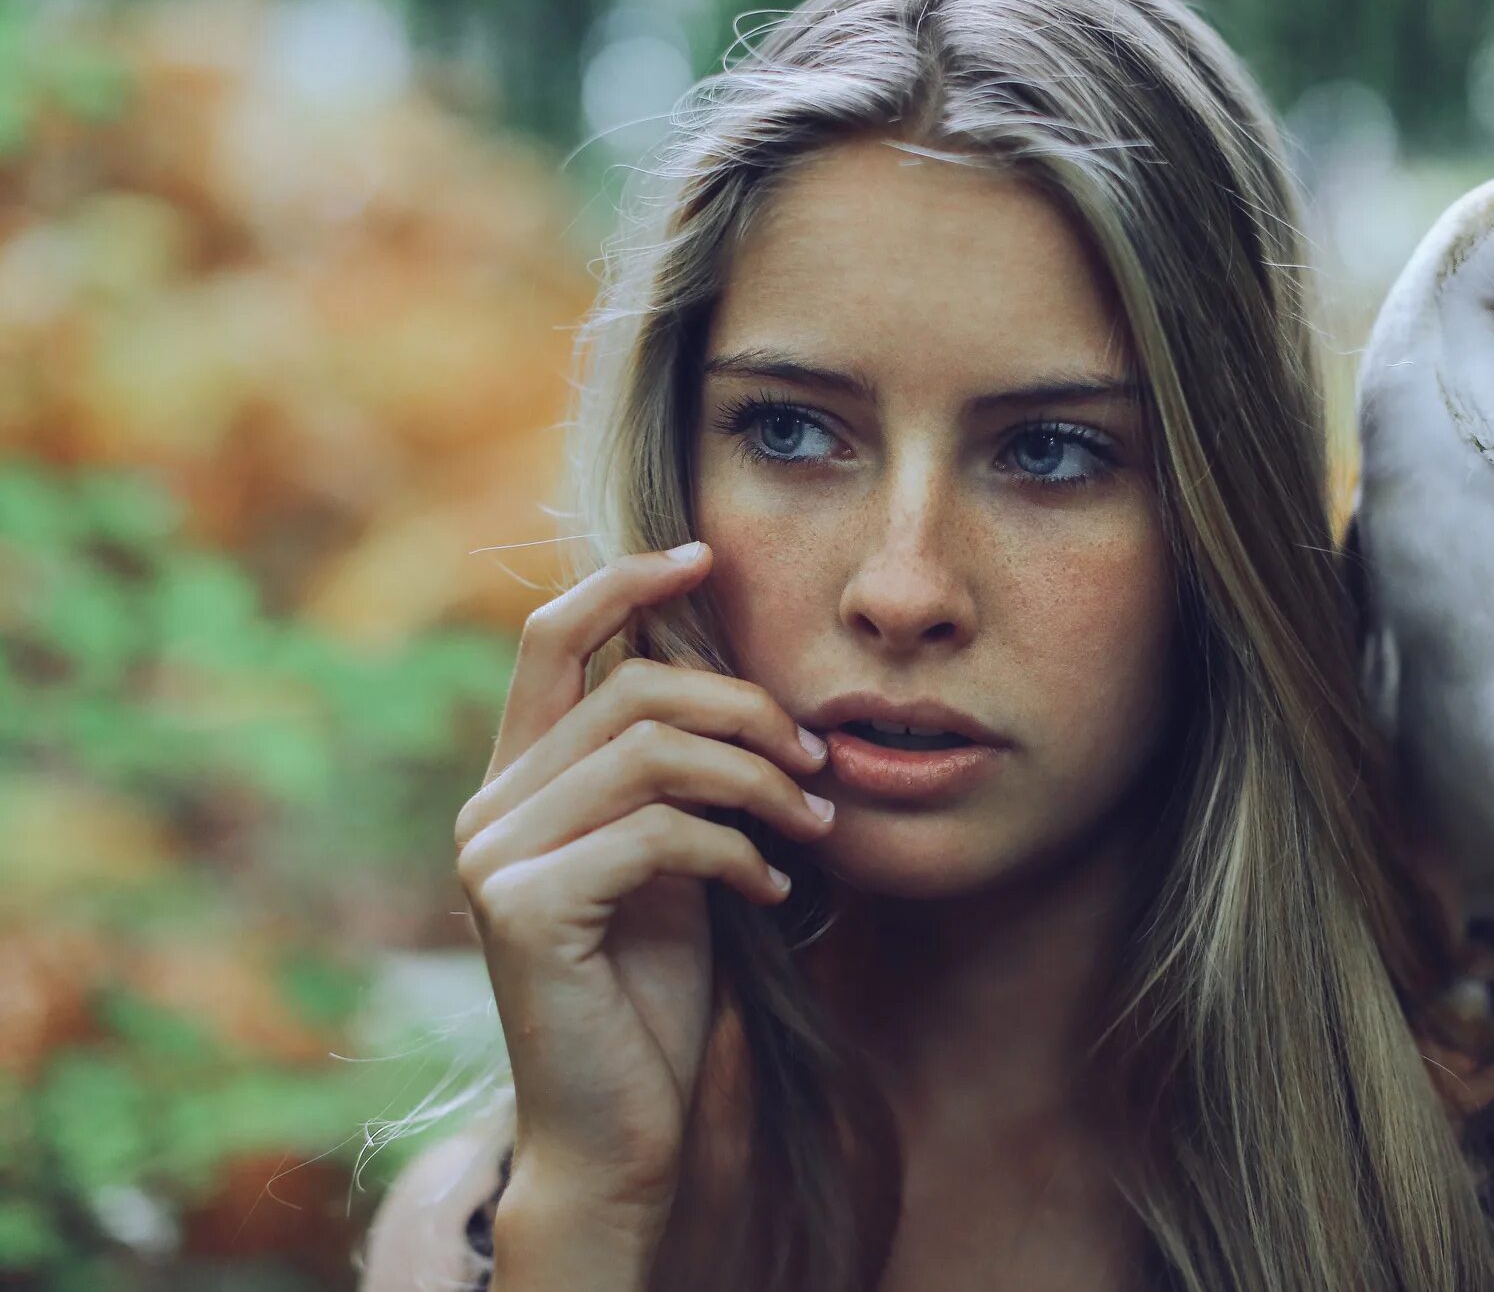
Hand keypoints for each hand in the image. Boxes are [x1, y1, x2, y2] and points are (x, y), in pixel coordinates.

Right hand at [452, 542, 834, 1222]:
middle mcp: (489, 805)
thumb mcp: (674, 856)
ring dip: (757, 778)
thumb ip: (677, 772)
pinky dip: (737, 851)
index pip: (551, 636)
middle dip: (745, 708)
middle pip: (631, 688)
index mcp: (519, 778)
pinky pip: (658, 833)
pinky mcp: (521, 909)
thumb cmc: (657, 987)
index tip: (707, 556)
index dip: (625, 582)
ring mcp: (493, 856)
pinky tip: (775, 893)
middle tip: (815, 759)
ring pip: (650, 751)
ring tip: (814, 821)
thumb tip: (739, 675)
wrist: (624, 1126)